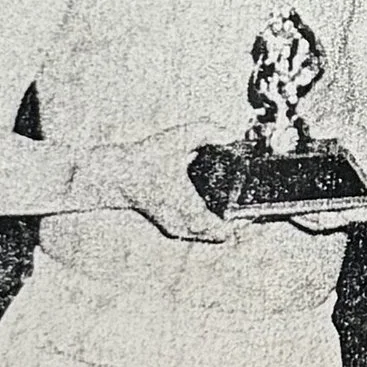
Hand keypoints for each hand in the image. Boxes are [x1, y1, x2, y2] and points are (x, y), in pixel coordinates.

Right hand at [105, 129, 235, 243]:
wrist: (116, 174)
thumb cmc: (146, 158)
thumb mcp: (180, 138)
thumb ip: (209, 132)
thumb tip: (231, 133)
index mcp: (188, 208)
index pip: (225, 230)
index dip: (242, 221)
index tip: (251, 210)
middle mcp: (182, 224)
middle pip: (219, 235)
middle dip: (234, 221)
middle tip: (245, 205)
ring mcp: (175, 228)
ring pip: (206, 235)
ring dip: (220, 224)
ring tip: (232, 206)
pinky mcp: (169, 226)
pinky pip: (194, 232)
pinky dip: (205, 223)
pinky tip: (211, 207)